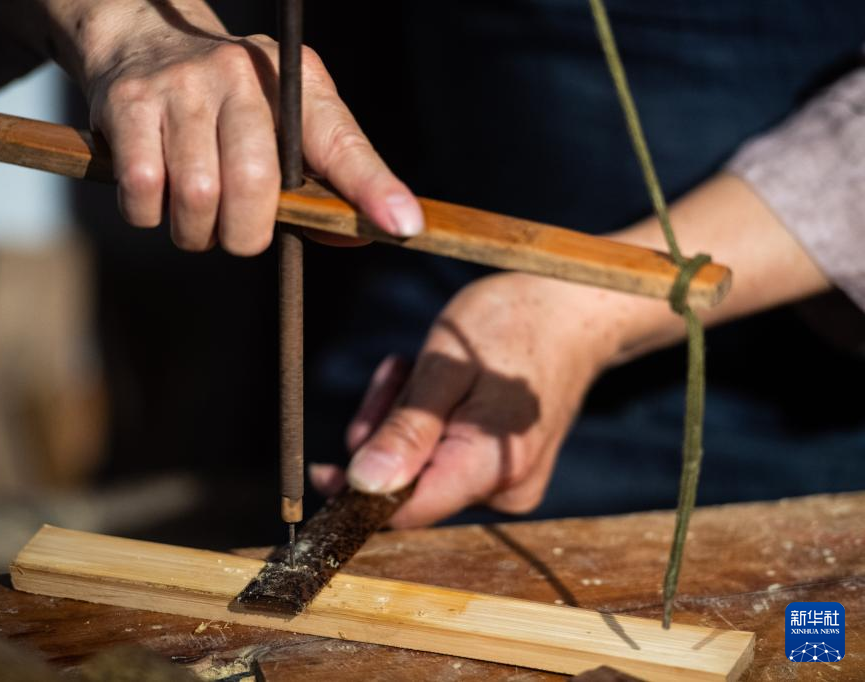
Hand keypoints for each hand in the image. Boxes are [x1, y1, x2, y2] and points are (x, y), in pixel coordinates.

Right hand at [74, 1, 421, 252]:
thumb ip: (324, 181)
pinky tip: (157, 198)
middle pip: (255, 185)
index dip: (374, 187)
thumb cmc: (230, 101)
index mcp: (296, 84)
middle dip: (245, 235)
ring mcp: (182, 87)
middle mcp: (241, 77)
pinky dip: (149, 215)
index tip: (403, 224)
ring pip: (198, 196)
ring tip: (195, 216)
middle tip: (236, 232)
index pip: (342, 141)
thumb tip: (359, 239)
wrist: (142, 36)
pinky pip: (145, 191)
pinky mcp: (128, 104)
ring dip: (195, 231)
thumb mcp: (286, 122)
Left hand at [310, 273, 627, 526]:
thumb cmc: (513, 325)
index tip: (322, 466)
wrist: (575, 309)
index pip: (404, 512)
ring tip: (422, 366)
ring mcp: (509, 481)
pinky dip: (430, 420)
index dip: (356, 496)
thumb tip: (362, 486)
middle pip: (408, 486)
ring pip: (423, 467)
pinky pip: (446, 456)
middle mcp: (504, 489)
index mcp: (488, 467)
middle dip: (386, 432)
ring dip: (405, 418)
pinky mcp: (506, 467)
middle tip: (399, 372)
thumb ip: (407, 430)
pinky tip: (440, 379)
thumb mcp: (447, 366)